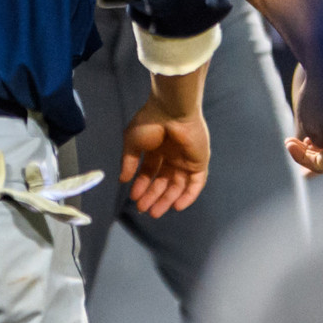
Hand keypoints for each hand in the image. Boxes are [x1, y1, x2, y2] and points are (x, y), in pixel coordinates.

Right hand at [121, 95, 209, 215]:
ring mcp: (186, 159)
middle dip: (153, 196)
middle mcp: (172, 155)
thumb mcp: (131, 142)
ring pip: (178, 185)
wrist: (172, 110)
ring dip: (167, 199)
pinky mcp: (199, 162)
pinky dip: (188, 196)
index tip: (134, 197)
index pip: (150, 172)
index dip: (141, 185)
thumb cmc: (150, 122)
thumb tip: (123, 180)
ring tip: (155, 212)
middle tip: (143, 209)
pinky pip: (196, 183)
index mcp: (157, 148)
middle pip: (163, 181)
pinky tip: (176, 206)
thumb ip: (128, 162)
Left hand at [285, 66, 322, 175]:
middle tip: (289, 143)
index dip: (302, 160)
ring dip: (312, 145)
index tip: (288, 143)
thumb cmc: (318, 93)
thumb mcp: (309, 123)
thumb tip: (310, 163)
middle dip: (307, 154)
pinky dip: (319, 134)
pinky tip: (307, 127)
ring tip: (297, 138)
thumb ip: (310, 144)